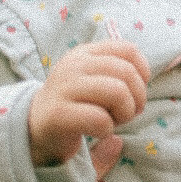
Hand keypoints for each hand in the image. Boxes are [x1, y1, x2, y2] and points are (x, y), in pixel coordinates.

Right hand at [28, 39, 149, 166]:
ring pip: (117, 92)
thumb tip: (146, 76)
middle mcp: (74, 64)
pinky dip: (108, 129)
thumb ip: (120, 72)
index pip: (128, 49)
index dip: (142, 72)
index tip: (135, 91)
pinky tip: (98, 132)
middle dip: (137, 98)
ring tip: (113, 122)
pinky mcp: (58, 113)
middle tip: (126, 114)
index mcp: (86, 53)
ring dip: (124, 113)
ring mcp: (65, 87)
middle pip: (127, 72)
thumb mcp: (96, 80)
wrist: (33, 128)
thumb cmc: (75, 105)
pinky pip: (100, 118)